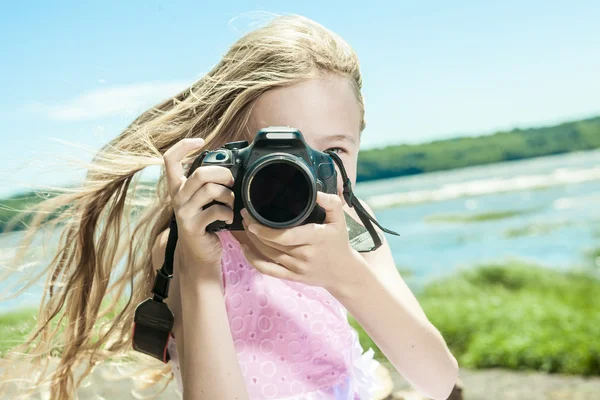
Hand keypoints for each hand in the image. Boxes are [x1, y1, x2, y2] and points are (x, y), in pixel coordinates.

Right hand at [163, 138, 234, 278]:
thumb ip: (209, 183)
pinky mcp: (193, 226)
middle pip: (199, 173)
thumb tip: (231, 166)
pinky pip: (216, 211)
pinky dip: (228, 212)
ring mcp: (184, 212)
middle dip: (222, 173)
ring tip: (232, 202)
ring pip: (210, 190)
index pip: (170, 159)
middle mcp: (177, 197)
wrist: (200, 253)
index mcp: (178, 187)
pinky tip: (229, 218)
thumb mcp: (203, 200)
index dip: (183, 145)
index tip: (200, 141)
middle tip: (232, 181)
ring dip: (228, 194)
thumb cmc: (206, 222)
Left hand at [240, 192, 363, 292]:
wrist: (343, 272)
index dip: (265, 229)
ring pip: (267, 254)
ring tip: (246, 226)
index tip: (251, 218)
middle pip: (272, 244)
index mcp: (315, 238)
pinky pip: (268, 270)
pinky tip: (245, 249)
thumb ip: (331, 203)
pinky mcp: (292, 277)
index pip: (285, 236)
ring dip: (252, 240)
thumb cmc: (338, 242)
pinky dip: (253, 260)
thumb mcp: (340, 220)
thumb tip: (315, 192)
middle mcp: (304, 254)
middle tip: (245, 215)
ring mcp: (297, 268)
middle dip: (254, 230)